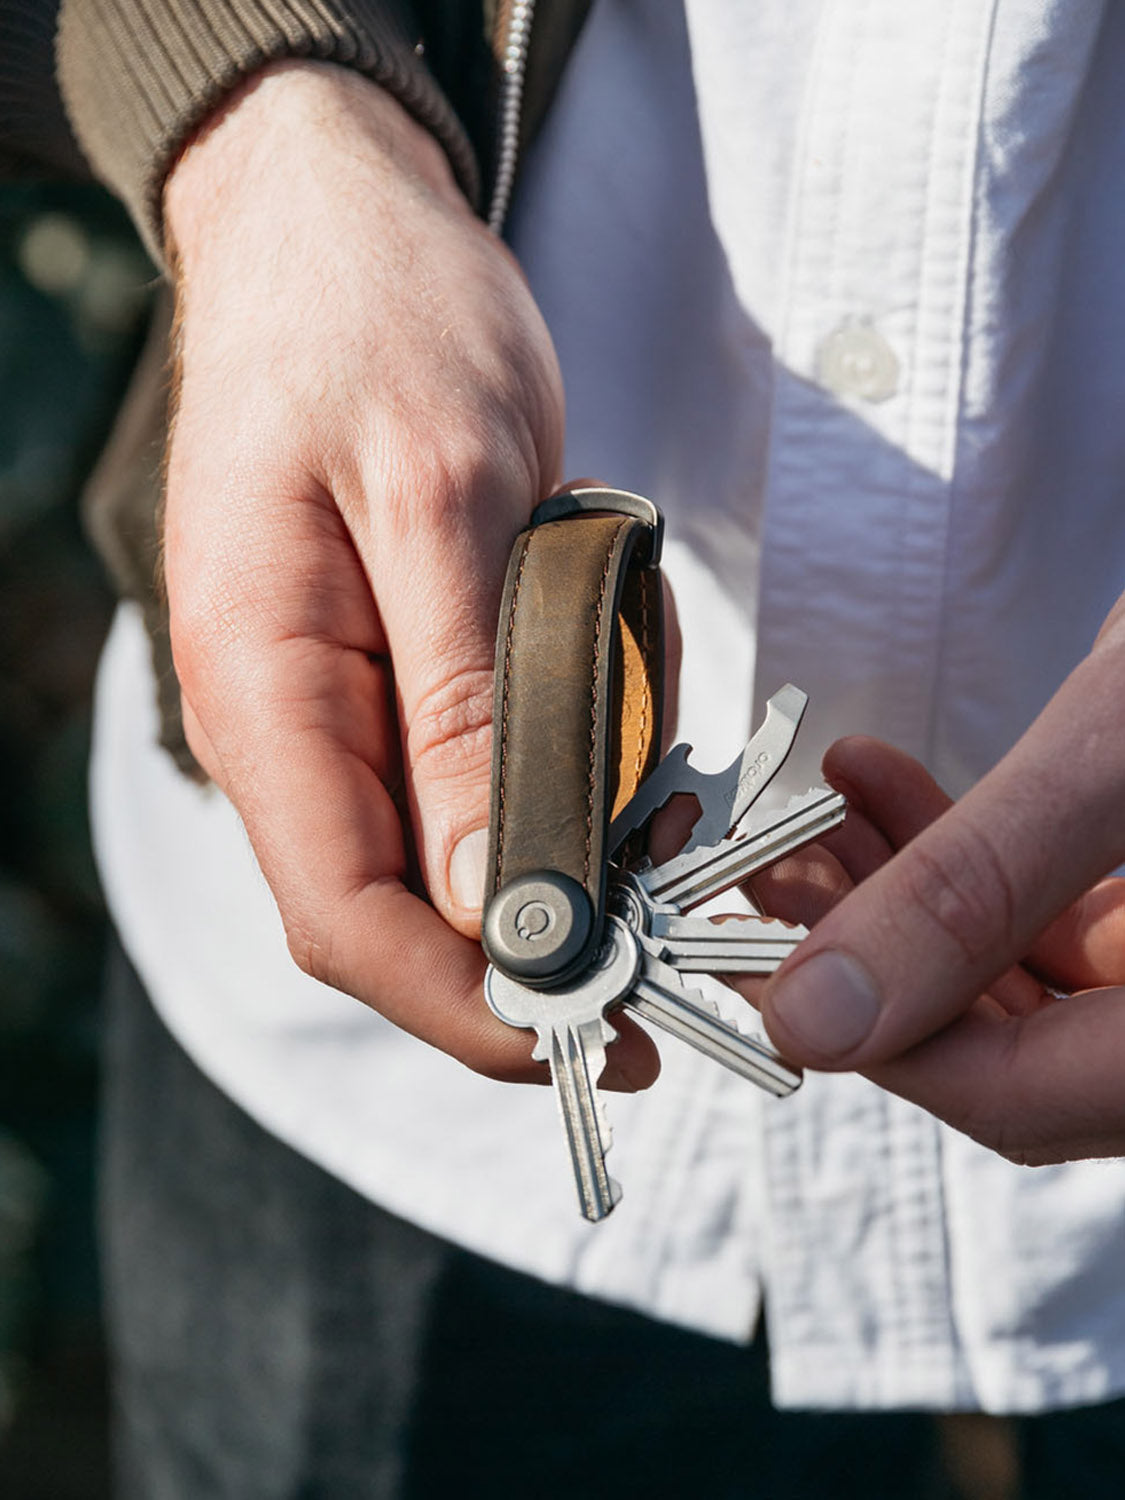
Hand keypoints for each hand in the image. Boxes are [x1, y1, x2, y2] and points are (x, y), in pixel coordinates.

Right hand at [161, 61, 659, 1087]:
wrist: (340, 225)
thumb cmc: (382, 322)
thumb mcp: (447, 497)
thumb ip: (465, 706)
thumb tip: (490, 899)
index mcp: (264, 689)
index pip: (345, 920)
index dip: (467, 1005)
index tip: (600, 1035)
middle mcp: (284, 724)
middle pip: (397, 912)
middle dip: (540, 935)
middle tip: (673, 916)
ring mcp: (333, 703)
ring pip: (447, 850)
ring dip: (565, 835)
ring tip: (654, 743)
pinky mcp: (387, 673)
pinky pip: (469, 772)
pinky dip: (560, 764)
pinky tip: (619, 695)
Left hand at [744, 598, 1124, 1162]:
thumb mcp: (1124, 751)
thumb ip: (974, 889)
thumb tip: (819, 1016)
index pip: (1023, 1102)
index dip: (873, 1038)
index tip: (759, 961)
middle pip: (1018, 1052)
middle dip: (870, 957)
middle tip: (766, 872)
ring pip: (1031, 985)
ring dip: (902, 902)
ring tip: (808, 814)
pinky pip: (1069, 924)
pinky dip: (973, 865)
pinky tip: (883, 784)